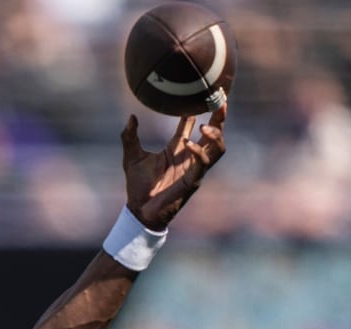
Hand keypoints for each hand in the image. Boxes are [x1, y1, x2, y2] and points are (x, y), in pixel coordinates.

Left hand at [121, 103, 226, 229]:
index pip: (190, 127)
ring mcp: (193, 169)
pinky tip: (189, 144)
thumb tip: (131, 117)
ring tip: (206, 125)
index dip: (195, 112)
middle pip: (213, 135)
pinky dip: (198, 153)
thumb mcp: (131, 158)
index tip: (198, 96)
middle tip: (221, 102)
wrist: (139, 211)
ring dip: (215, 136)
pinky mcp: (192, 181)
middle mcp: (188, 158)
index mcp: (175, 150)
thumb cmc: (138, 187)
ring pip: (217, 149)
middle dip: (220, 119)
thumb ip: (129, 137)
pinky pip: (202, 165)